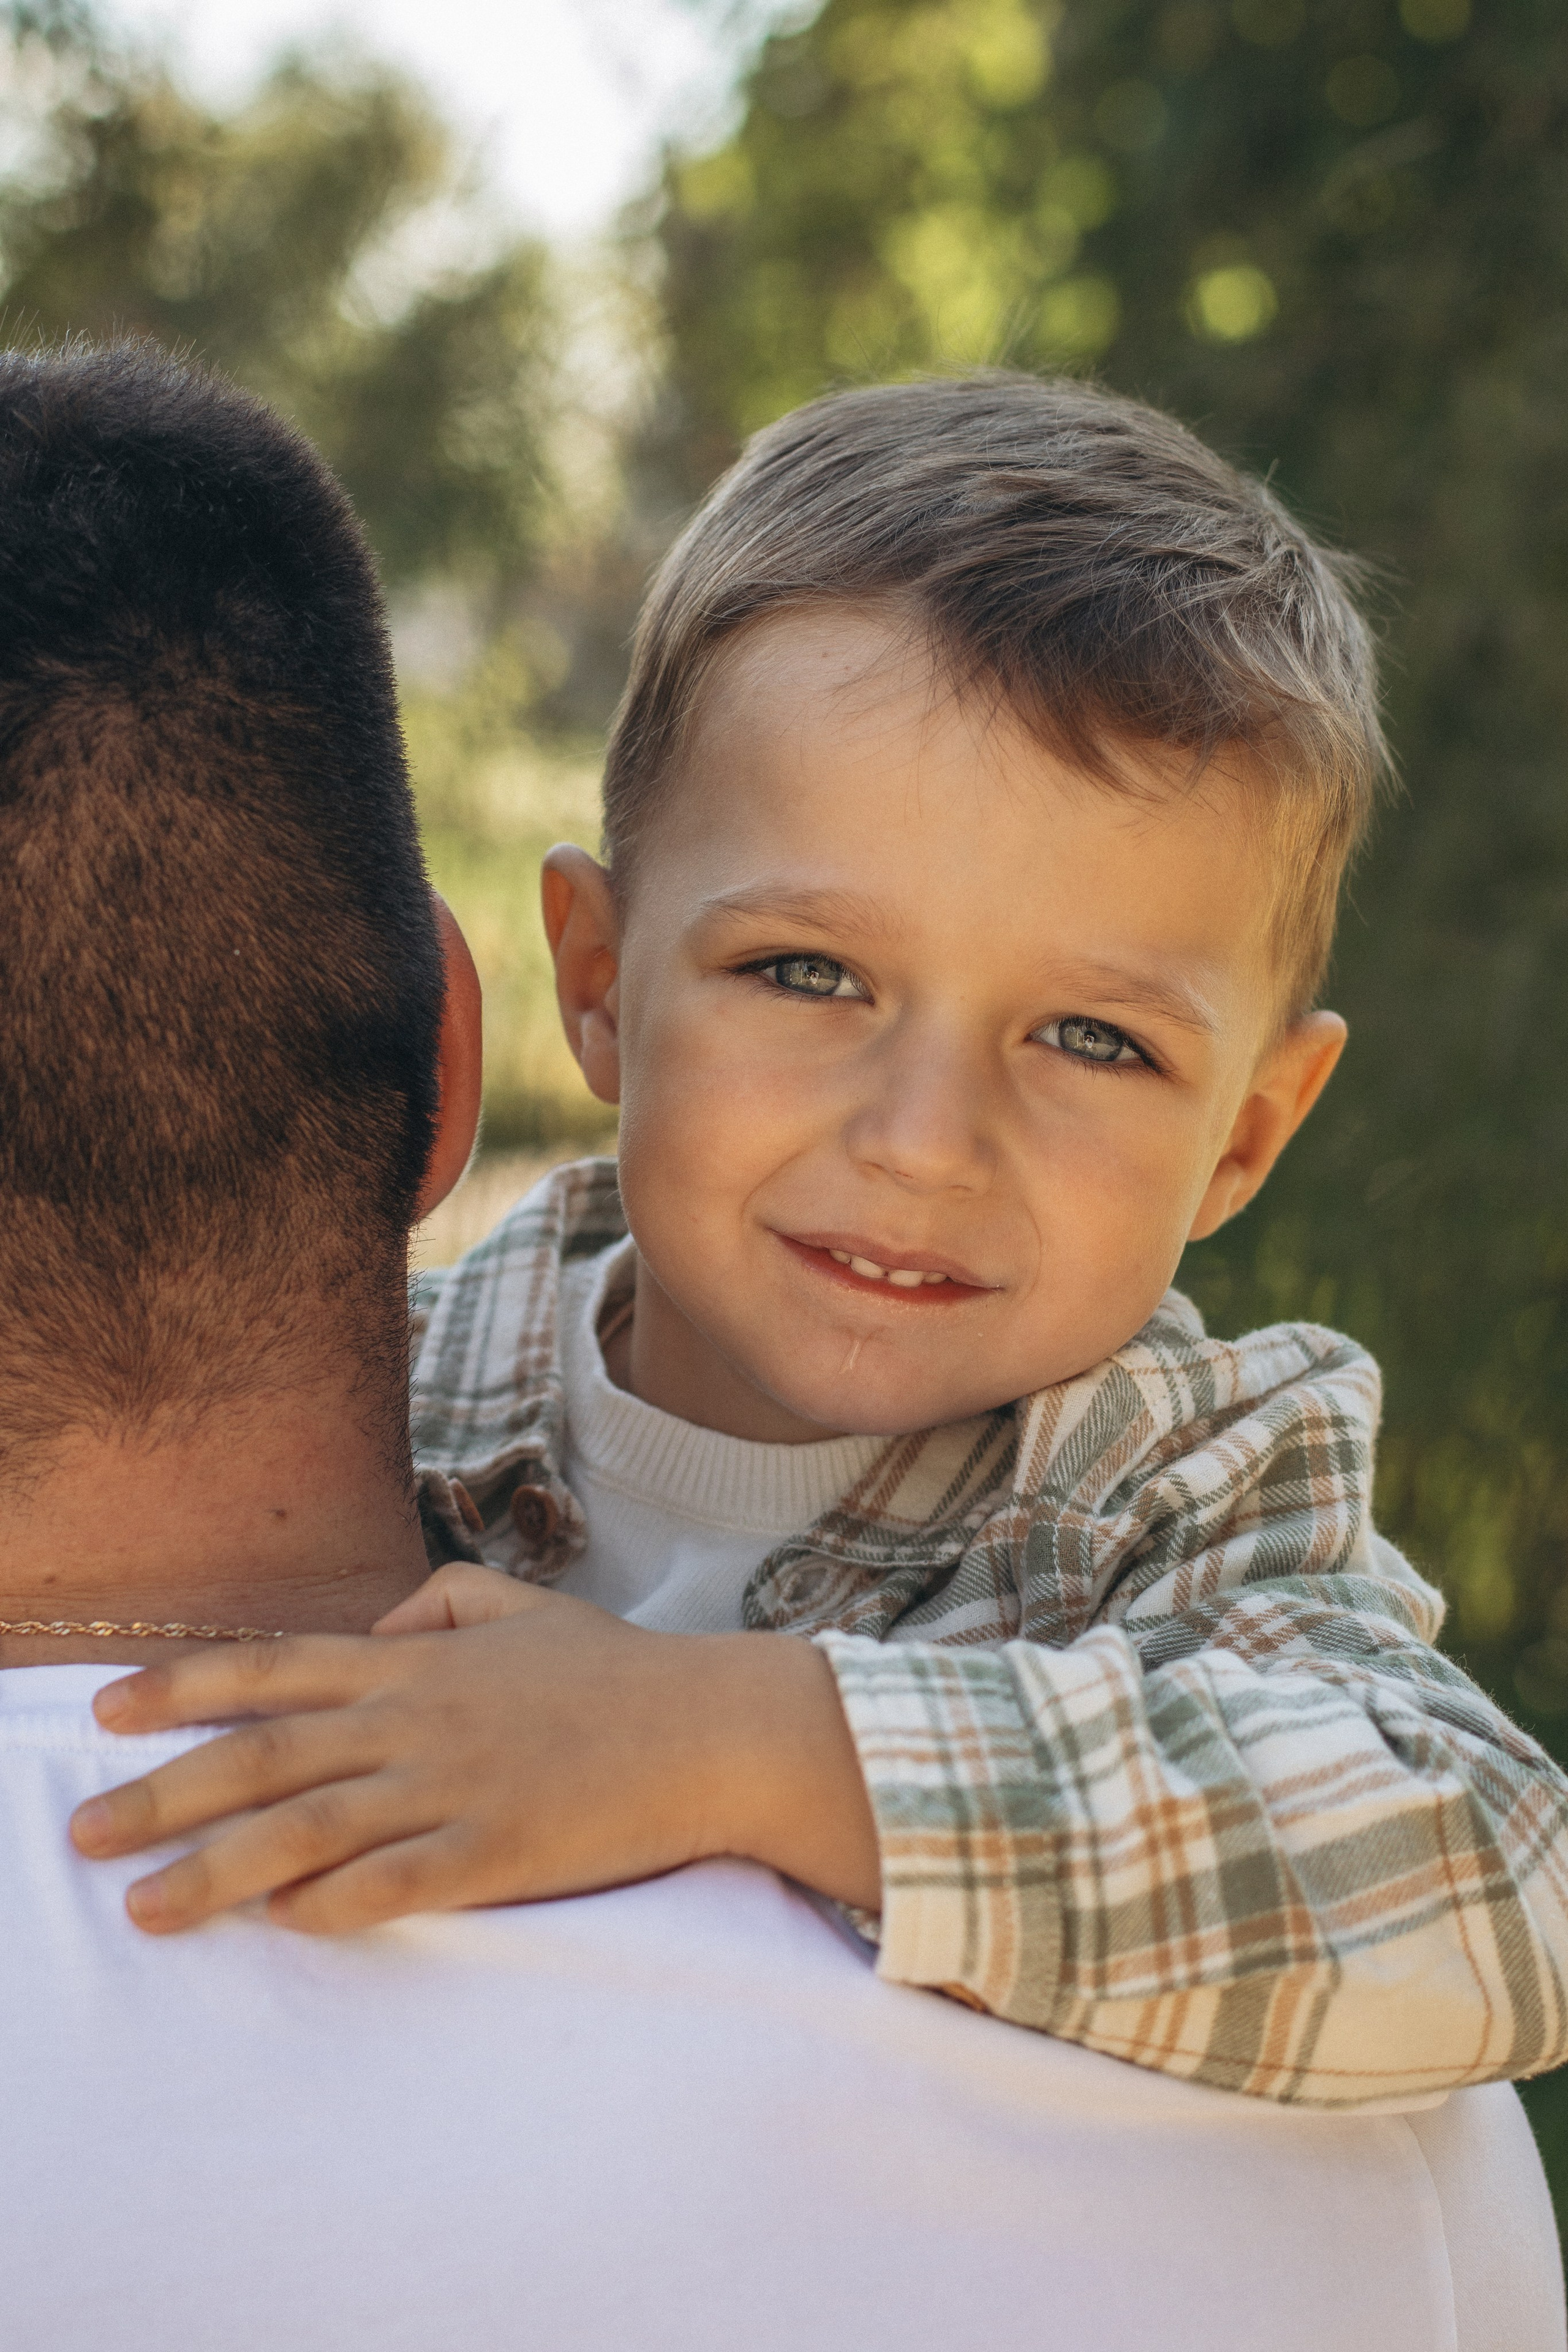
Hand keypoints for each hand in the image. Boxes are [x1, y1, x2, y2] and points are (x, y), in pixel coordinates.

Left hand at [69, 1565, 880, 1933]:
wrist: (713, 1727)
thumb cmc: (618, 1671)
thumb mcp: (520, 1606)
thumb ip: (434, 1604)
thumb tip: (371, 1631)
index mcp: (415, 1661)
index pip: (272, 1668)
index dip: (182, 1689)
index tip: (105, 1715)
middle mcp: (418, 1718)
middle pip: (264, 1756)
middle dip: (163, 1795)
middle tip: (84, 1835)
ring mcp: (456, 1786)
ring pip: (310, 1829)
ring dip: (219, 1871)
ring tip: (146, 1909)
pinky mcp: (499, 1852)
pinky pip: (396, 1883)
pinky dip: (333, 1904)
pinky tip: (283, 1924)